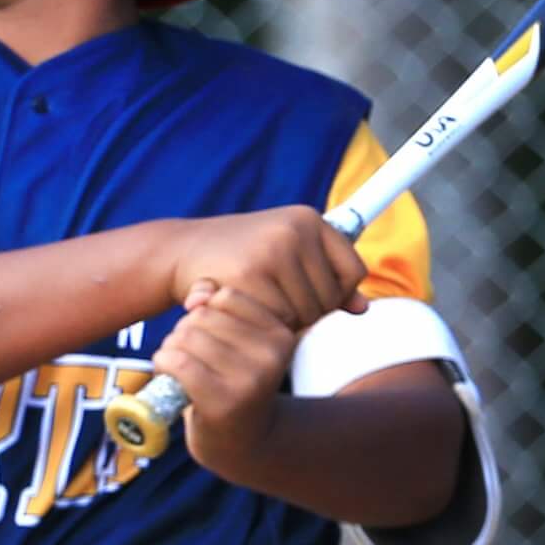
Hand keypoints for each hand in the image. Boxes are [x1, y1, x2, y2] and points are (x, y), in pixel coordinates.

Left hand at [153, 284, 297, 478]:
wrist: (242, 444)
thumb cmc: (233, 384)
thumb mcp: (236, 341)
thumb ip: (216, 306)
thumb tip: (196, 296)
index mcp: (281, 334)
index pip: (226, 296)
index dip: (205, 312)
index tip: (209, 337)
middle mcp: (271, 355)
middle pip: (203, 316)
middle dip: (184, 332)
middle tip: (188, 357)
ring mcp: (250, 379)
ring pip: (187, 336)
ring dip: (171, 349)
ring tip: (180, 368)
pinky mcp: (223, 401)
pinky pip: (178, 362)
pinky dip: (163, 364)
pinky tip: (168, 375)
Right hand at [162, 206, 366, 332]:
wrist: (181, 251)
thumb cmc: (239, 256)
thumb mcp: (287, 255)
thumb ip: (325, 278)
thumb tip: (363, 309)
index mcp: (310, 219)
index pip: (353, 271)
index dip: (337, 294)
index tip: (313, 299)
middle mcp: (295, 230)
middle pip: (330, 297)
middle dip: (308, 313)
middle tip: (277, 306)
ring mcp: (273, 250)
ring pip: (307, 312)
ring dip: (288, 322)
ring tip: (261, 307)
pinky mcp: (250, 275)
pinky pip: (278, 319)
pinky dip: (266, 325)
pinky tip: (247, 313)